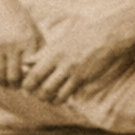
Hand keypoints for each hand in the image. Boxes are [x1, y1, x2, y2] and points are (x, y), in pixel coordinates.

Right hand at [0, 0, 42, 87]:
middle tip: (19, 88)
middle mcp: (13, 46)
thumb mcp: (34, 30)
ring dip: (4, 84)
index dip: (33, 80)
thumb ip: (38, 48)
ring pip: (0, 76)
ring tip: (8, 84)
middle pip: (14, 77)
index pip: (32, 70)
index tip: (34, 84)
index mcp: (29, 41)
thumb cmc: (19, 17)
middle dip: (17, 86)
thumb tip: (44, 69)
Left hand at [19, 15, 134, 104]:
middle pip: (40, 86)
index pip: (32, 73)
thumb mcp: (61, 41)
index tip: (27, 87)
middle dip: (35, 94)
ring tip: (49, 99)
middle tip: (36, 96)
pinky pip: (68, 94)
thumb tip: (28, 62)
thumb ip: (44, 53)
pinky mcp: (83, 77)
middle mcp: (60, 63)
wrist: (107, 35)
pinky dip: (62, 98)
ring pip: (53, 92)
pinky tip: (62, 97)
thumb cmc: (83, 35)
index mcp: (52, 52)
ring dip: (48, 99)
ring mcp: (72, 71)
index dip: (27, 84)